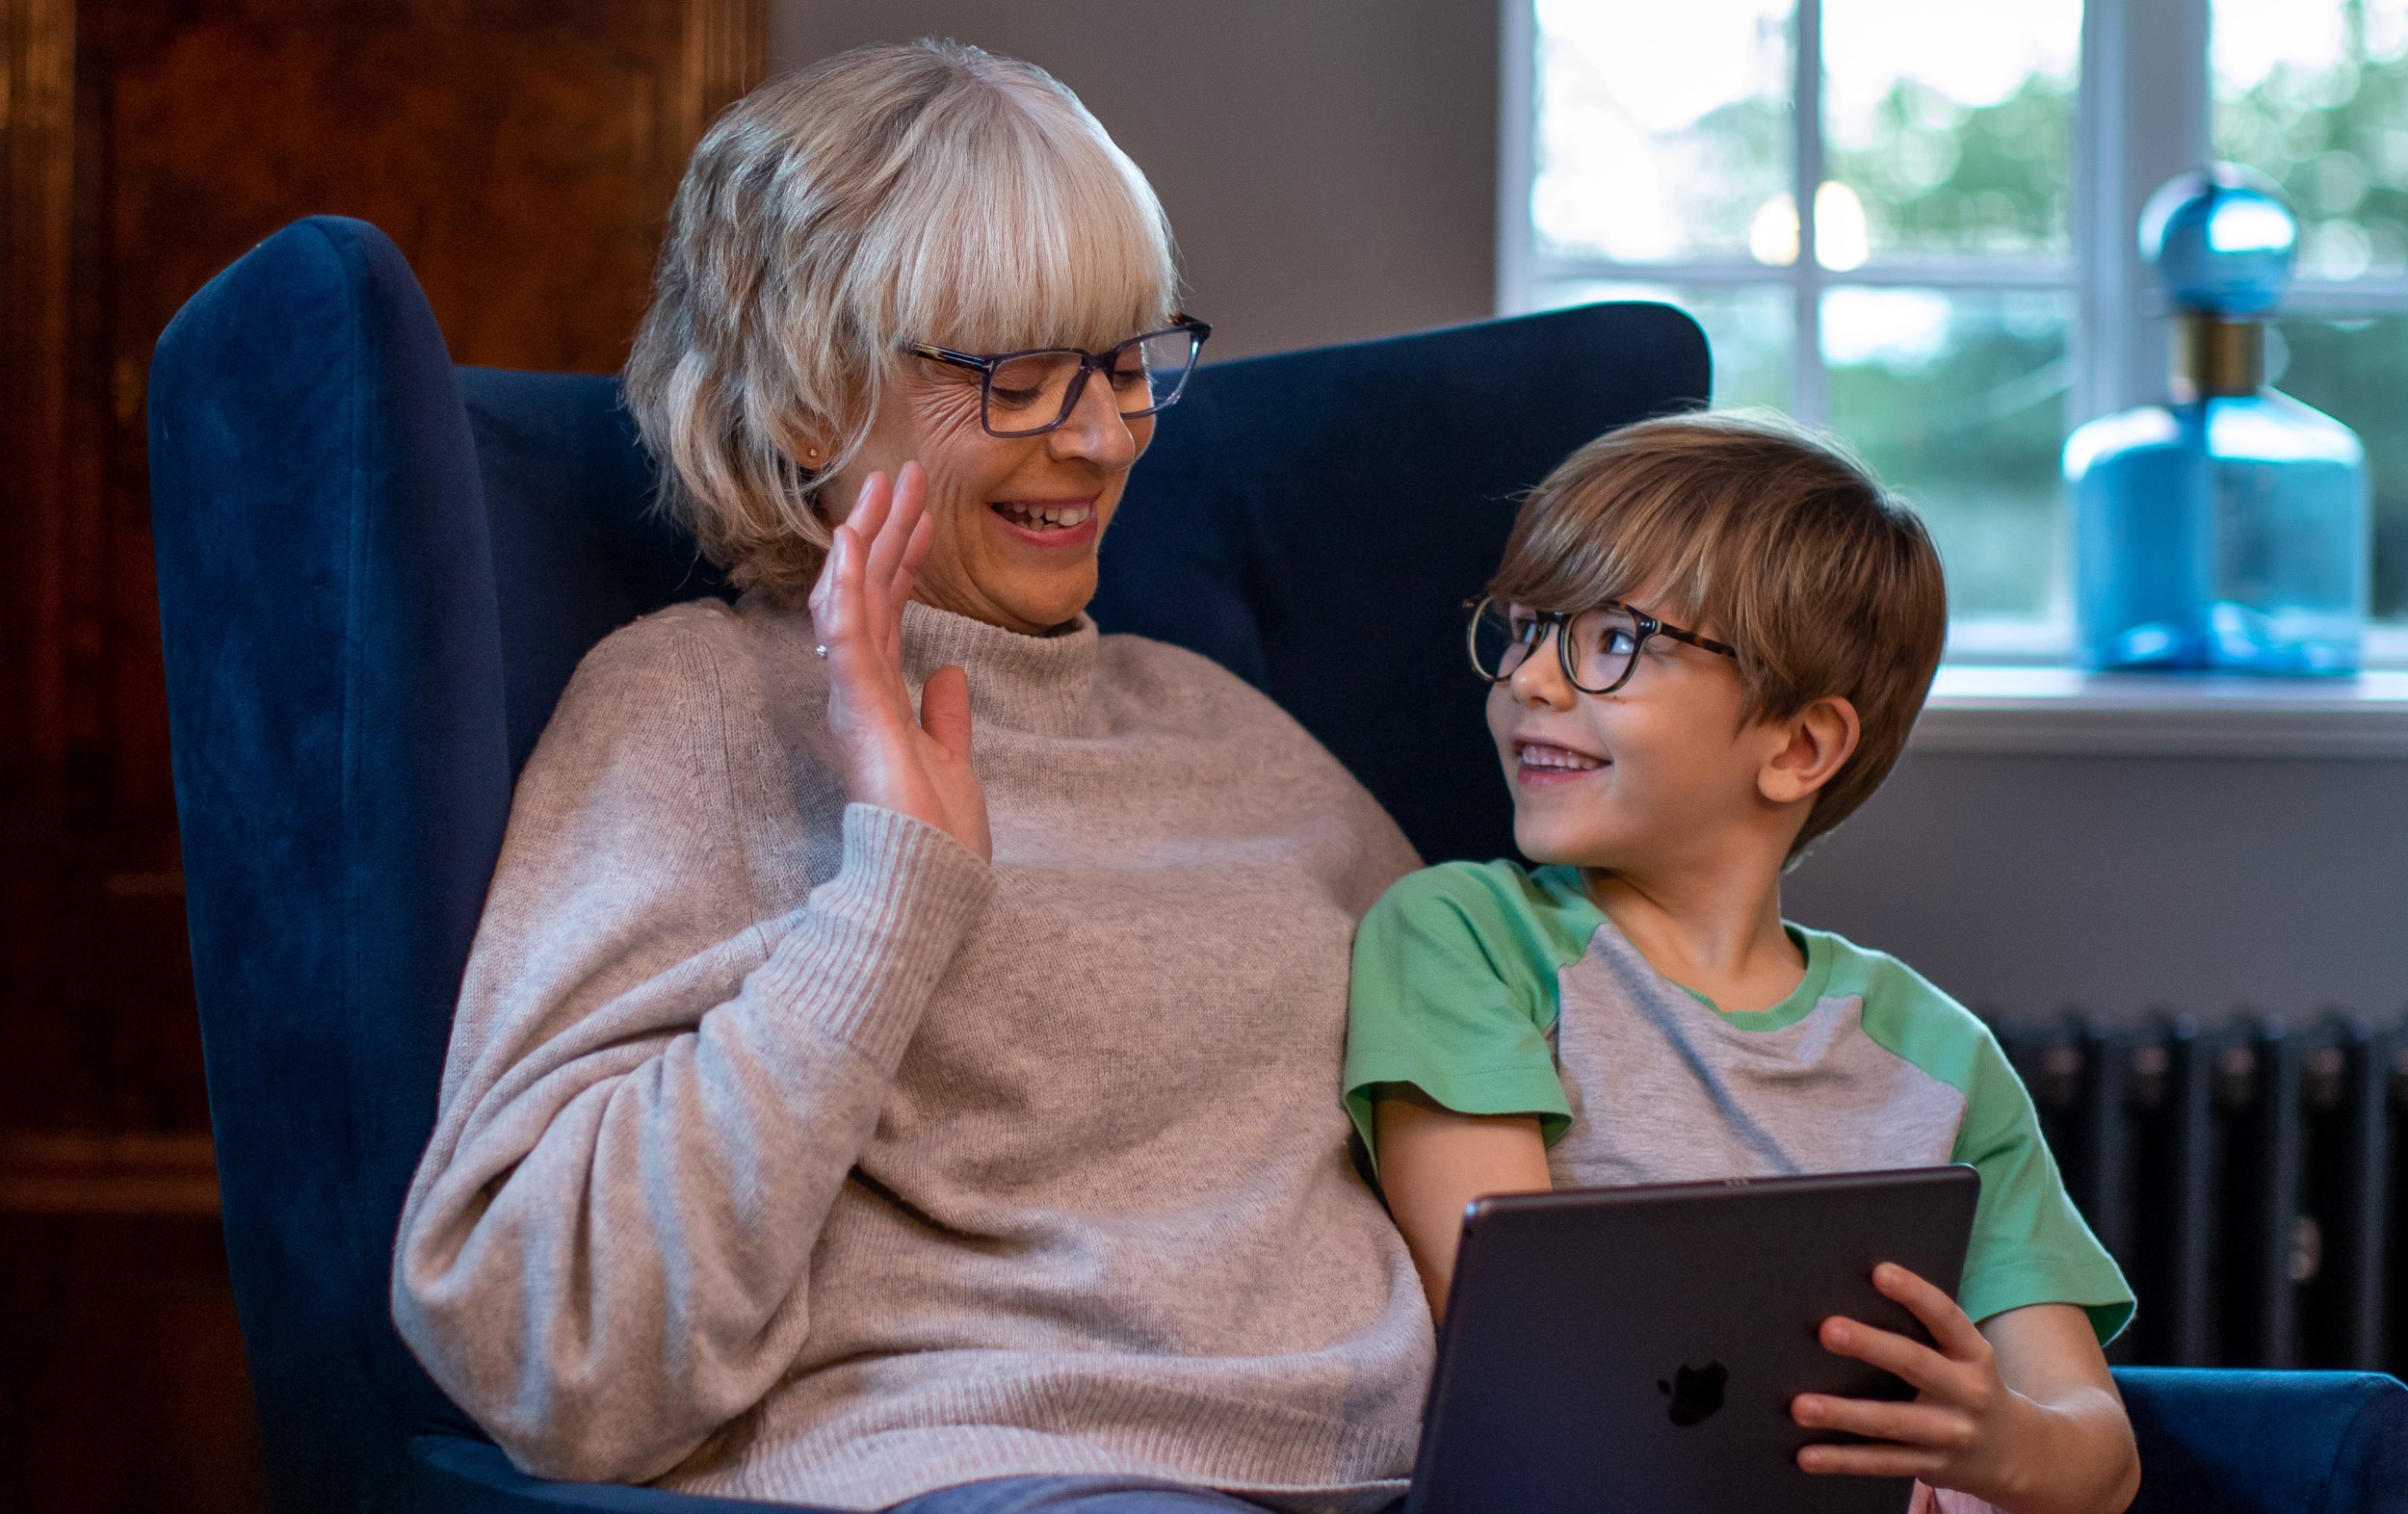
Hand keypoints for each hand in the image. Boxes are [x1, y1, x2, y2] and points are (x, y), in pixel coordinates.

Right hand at [806, 464, 991, 860]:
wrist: (928, 882)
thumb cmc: (934, 836)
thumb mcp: (951, 759)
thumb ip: (944, 715)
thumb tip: (949, 673)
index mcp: (882, 697)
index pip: (892, 612)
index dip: (905, 561)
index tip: (923, 515)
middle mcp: (861, 689)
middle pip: (870, 593)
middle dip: (886, 532)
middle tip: (903, 474)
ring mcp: (856, 697)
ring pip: (853, 601)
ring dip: (864, 542)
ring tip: (878, 488)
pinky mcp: (858, 709)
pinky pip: (845, 637)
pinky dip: (843, 588)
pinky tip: (847, 544)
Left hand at [1790, 1264, 2048, 1509]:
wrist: (2015, 1451)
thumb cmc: (1968, 1385)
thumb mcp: (1965, 1356)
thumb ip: (1925, 1333)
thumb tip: (1853, 1298)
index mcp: (1973, 1354)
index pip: (1947, 1318)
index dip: (1916, 1294)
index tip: (1880, 1272)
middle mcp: (1967, 1392)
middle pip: (1916, 1364)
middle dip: (1871, 1346)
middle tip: (1827, 1330)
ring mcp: (1950, 1434)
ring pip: (1892, 1423)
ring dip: (1843, 1414)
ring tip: (1800, 1407)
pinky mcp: (1931, 1465)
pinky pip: (1881, 1463)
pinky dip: (1841, 1460)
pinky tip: (1807, 1455)